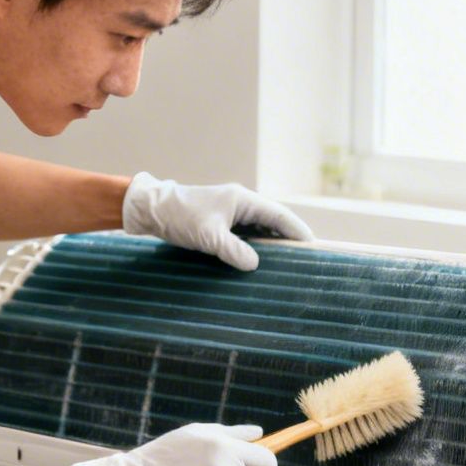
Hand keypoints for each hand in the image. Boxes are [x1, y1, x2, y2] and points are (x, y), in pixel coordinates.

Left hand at [122, 172, 313, 270]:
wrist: (152, 209)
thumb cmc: (180, 216)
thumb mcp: (208, 236)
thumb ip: (233, 250)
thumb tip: (255, 265)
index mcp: (243, 200)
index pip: (280, 215)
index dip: (298, 231)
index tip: (314, 246)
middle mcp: (241, 204)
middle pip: (273, 222)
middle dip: (288, 240)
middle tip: (304, 259)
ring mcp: (231, 213)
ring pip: (260, 230)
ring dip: (271, 245)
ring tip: (285, 264)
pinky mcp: (221, 223)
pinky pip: (246, 235)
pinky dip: (255, 247)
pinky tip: (257, 262)